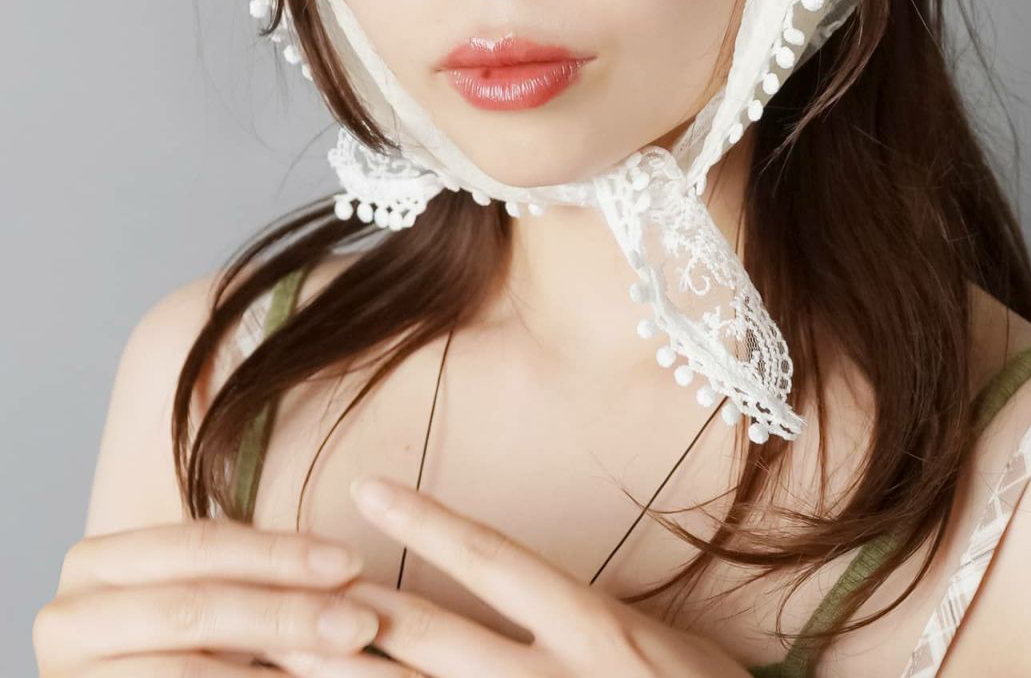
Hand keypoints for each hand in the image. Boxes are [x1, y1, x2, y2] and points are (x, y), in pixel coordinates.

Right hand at [34, 517, 383, 673]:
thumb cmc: (174, 646)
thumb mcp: (200, 596)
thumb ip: (248, 578)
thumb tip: (347, 568)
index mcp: (95, 563)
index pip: (201, 545)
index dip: (279, 552)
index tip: (352, 562)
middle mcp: (65, 618)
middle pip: (195, 608)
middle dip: (285, 614)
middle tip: (360, 623)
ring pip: (186, 670)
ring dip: (275, 667)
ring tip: (343, 661)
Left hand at [265, 475, 751, 676]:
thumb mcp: (649, 638)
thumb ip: (574, 610)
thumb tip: (492, 578)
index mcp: (597, 632)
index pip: (496, 560)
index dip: (427, 522)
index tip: (366, 486)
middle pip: (431, 642)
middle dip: (346, 617)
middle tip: (272, 585)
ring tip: (271, 655)